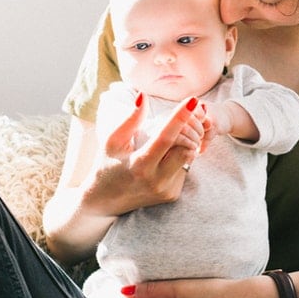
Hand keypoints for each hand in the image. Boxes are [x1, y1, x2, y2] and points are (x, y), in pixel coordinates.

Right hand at [95, 95, 203, 210]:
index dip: (180, 117)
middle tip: (183, 120)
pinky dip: (179, 158)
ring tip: (167, 141)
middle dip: (187, 131)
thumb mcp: (112, 141)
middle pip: (186, 147)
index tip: (193, 101)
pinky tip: (164, 159)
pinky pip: (185, 169)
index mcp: (139, 165)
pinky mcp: (173, 195)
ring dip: (182, 144)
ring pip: (188, 157)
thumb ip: (130, 120)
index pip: (166, 138)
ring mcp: (166, 190)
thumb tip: (143, 96)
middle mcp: (156, 180)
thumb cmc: (107, 165)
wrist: (105, 201)